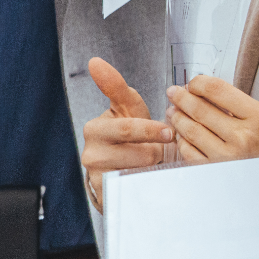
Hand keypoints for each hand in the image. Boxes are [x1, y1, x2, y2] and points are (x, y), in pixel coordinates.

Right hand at [81, 57, 171, 211]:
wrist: (121, 168)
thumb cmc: (127, 136)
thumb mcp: (126, 109)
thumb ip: (114, 86)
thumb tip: (95, 62)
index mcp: (95, 129)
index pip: (128, 128)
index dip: (151, 131)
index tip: (167, 133)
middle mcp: (91, 154)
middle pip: (140, 154)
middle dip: (155, 151)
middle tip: (162, 149)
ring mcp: (98, 177)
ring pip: (142, 173)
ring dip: (153, 168)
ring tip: (150, 163)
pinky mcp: (106, 197)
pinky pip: (138, 189)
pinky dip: (148, 183)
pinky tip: (146, 176)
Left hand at [165, 76, 258, 163]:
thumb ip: (234, 104)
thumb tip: (199, 90)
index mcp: (257, 117)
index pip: (217, 90)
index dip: (198, 82)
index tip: (192, 83)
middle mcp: (242, 137)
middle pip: (199, 109)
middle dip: (181, 98)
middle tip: (173, 92)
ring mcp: (227, 157)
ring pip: (190, 130)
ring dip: (177, 118)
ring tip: (173, 111)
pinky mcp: (214, 171)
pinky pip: (188, 151)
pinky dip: (181, 140)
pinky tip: (180, 133)